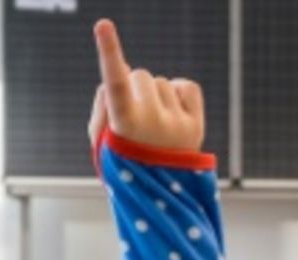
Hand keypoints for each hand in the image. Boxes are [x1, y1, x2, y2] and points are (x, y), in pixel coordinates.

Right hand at [88, 19, 204, 151]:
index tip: (103, 24)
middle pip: (139, 74)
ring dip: (155, 95)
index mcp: (123, 128)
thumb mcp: (101, 141)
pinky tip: (172, 113)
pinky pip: (186, 86)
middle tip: (135, 117)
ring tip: (154, 125)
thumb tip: (120, 77)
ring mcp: (177, 125)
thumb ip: (103, 105)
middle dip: (134, 88)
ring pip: (160, 82)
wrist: (159, 198)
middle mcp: (153, 124)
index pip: (114, 84)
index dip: (108, 53)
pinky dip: (178, 92)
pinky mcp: (196, 125)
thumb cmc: (123, 164)